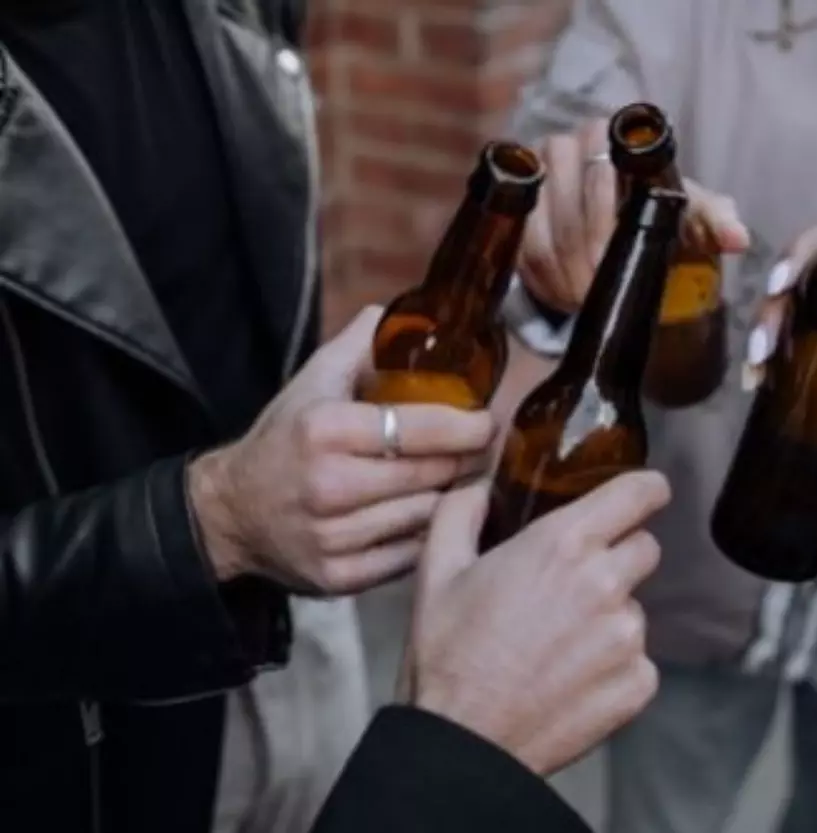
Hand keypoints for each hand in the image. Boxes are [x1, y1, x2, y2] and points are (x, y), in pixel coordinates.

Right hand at [190, 306, 495, 594]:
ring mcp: (333, 537)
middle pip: (431, 475)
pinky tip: (427, 517)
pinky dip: (425, 537)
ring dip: (449, 500)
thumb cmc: (284, 440)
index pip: (419, 429)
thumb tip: (401, 313)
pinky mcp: (339, 578)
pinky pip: (409, 556)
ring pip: (426, 517)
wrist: (229, 513)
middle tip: (482, 451)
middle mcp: (328, 485)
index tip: (486, 422)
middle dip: (465, 461)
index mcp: (325, 430)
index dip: (465, 426)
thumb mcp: (311, 382)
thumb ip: (359, 346)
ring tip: (457, 482)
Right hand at [400, 471, 670, 775]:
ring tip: (558, 644)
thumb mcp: (437, 571)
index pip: (640, 493)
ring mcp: (628, 637)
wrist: (463, 744)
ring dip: (609, 617)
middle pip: (645, 548)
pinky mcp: (638, 683)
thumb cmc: (448, 656)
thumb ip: (461, 511)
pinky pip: (638, 660)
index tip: (642, 496)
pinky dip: (613, 667)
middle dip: (617, 557)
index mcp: (564, 544)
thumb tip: (478, 485)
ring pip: (635, 608)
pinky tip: (570, 679)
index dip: (645, 490)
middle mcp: (606, 583)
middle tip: (573, 584)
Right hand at [517, 118, 749, 312]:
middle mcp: (565, 145)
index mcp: (612, 135)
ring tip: (586, 302)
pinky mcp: (516, 210)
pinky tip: (566, 299)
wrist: (625, 221)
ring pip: (540, 231)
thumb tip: (738, 239)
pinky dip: (543, 279)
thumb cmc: (663, 211)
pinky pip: (521, 247)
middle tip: (602, 295)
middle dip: (586, 258)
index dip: (608, 225)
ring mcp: (534, 177)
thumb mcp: (691, 214)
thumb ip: (714, 220)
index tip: (620, 266)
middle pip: (566, 207)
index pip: (601, 175)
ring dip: (564, 274)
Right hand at [741, 216, 816, 464]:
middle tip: (761, 347)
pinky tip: (752, 382)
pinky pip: (768, 345)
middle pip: (791, 280)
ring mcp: (810, 319)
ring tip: (755, 370)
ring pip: (774, 311)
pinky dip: (757, 362)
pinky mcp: (793, 349)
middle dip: (770, 309)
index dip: (799, 256)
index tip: (781, 283)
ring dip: (758, 335)